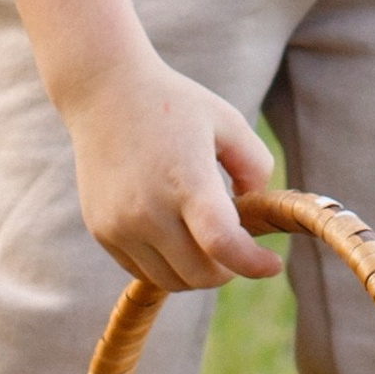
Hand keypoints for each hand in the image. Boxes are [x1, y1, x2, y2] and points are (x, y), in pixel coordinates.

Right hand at [64, 43, 280, 291]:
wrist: (104, 92)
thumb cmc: (174, 104)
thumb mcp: (228, 122)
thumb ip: (256, 166)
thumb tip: (255, 212)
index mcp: (187, 180)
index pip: (222, 245)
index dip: (253, 264)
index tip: (271, 264)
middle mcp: (149, 209)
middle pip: (200, 274)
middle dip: (228, 268)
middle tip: (236, 244)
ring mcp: (120, 224)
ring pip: (171, 281)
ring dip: (196, 271)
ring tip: (205, 237)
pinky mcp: (102, 231)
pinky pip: (143, 270)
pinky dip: (167, 265)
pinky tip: (175, 234)